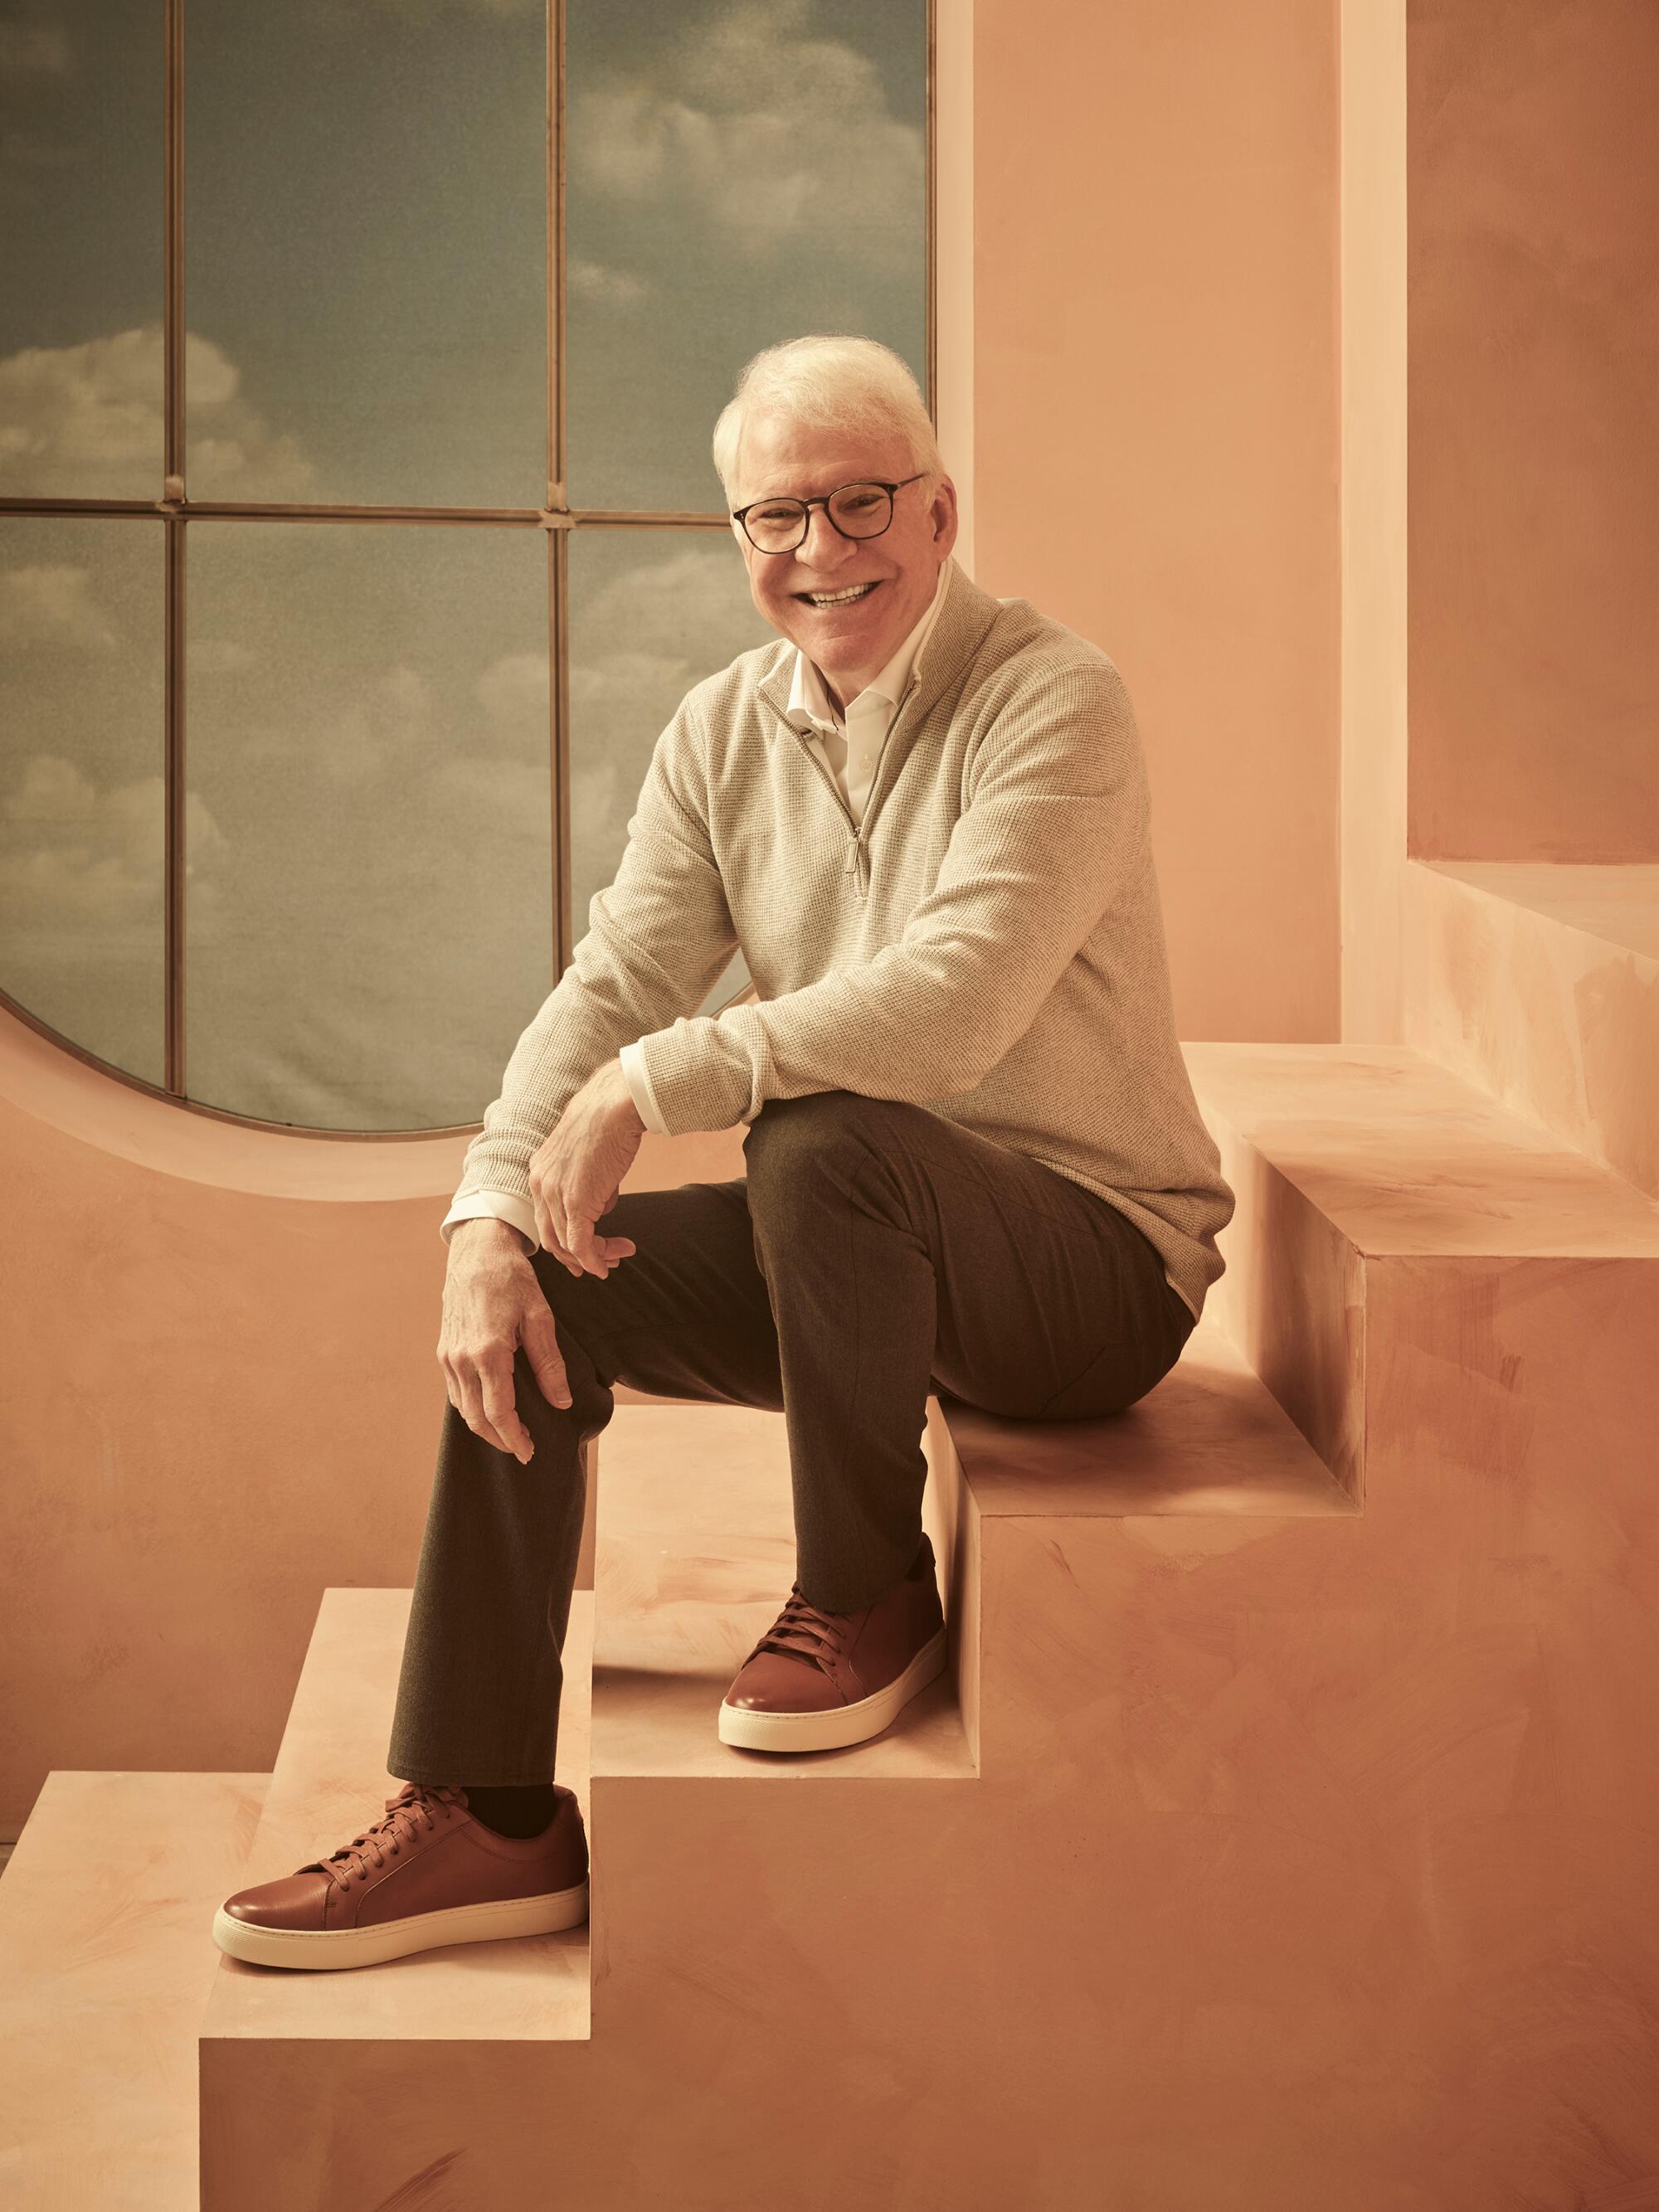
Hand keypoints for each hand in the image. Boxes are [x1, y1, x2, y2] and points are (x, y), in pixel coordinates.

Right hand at [439, 1223, 568, 1462]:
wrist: (476, 1252)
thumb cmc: (511, 1279)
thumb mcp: (540, 1316)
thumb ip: (549, 1362)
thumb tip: (562, 1401)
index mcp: (488, 1352)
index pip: (499, 1412)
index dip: (514, 1437)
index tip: (529, 1451)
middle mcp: (462, 1359)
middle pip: (477, 1418)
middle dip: (500, 1439)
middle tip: (522, 1450)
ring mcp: (448, 1356)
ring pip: (463, 1408)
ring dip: (484, 1427)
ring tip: (509, 1434)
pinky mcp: (443, 1351)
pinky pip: (455, 1391)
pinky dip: (471, 1408)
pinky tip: (489, 1409)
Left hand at [526, 1058, 645, 1278]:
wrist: (613, 1106)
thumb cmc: (607, 1122)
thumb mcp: (588, 1156)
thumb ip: (589, 1182)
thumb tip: (602, 1204)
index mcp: (540, 1171)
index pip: (546, 1217)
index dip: (564, 1239)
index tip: (584, 1250)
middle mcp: (541, 1185)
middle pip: (552, 1236)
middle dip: (576, 1255)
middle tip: (601, 1263)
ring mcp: (556, 1195)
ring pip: (568, 1244)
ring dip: (593, 1258)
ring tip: (616, 1259)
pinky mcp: (576, 1203)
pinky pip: (581, 1244)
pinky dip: (594, 1260)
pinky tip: (606, 1267)